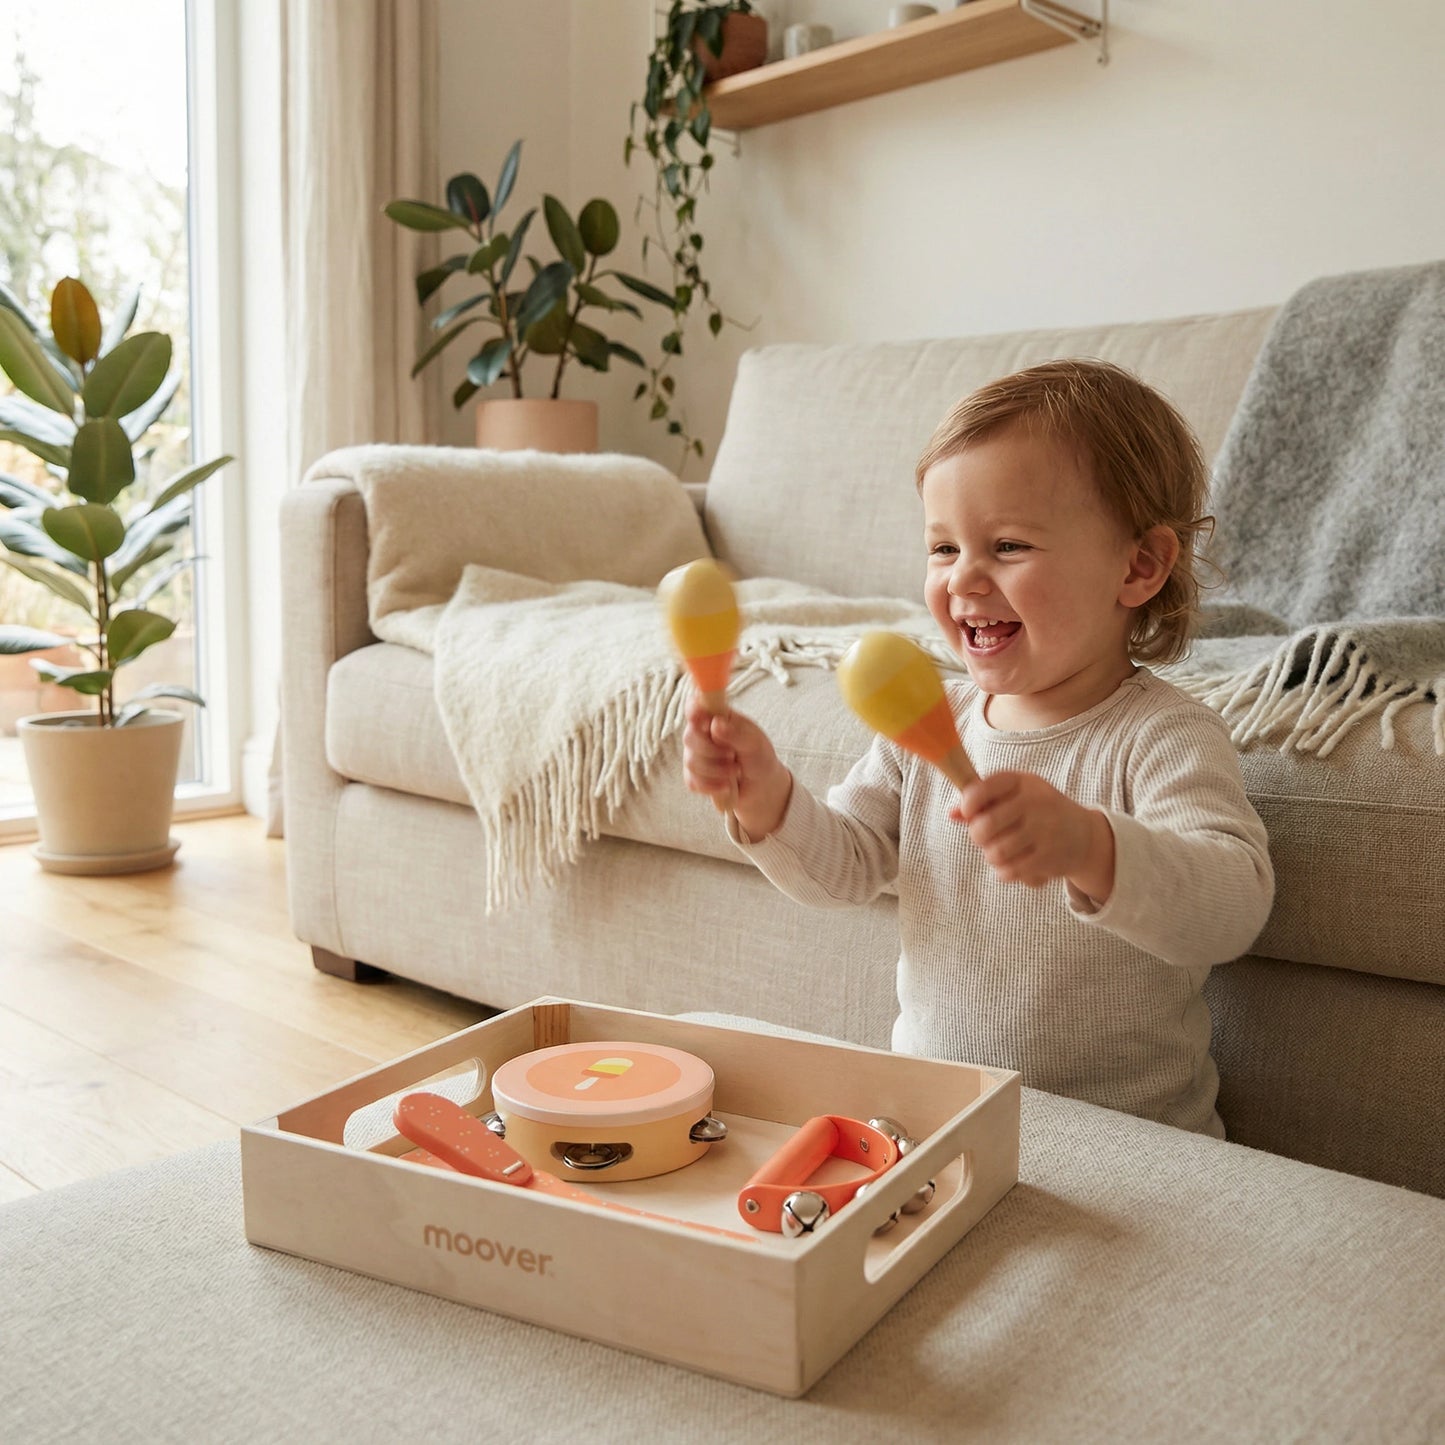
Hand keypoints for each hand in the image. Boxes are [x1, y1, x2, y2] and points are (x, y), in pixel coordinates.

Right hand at [683, 694, 792, 838]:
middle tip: (733, 756)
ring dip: (717, 771)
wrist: (761, 784)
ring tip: (736, 770)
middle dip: (713, 752)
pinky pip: (693, 781)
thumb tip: (715, 724)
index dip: (693, 711)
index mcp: (716, 716)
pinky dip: (712, 786)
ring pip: (691, 762)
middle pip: (689, 737)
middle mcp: (701, 733)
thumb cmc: (758, 756)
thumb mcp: (754, 743)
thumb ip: (736, 733)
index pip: (695, 706)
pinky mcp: (694, 776)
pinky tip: (727, 785)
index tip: (702, 720)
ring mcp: (695, 754)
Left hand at [950, 770, 1114, 899]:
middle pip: (984, 826)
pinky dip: (1006, 872)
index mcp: (1022, 782)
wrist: (1085, 836)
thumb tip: (953, 814)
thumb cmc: (1040, 812)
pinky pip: (1010, 871)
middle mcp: (1035, 803)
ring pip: (994, 853)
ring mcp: (1044, 830)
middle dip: (978, 837)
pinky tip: (1016, 864)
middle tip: (987, 838)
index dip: (968, 804)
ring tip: (1003, 851)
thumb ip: (984, 802)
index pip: (982, 789)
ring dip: (992, 857)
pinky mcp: (1050, 857)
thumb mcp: (1016, 796)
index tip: (968, 813)